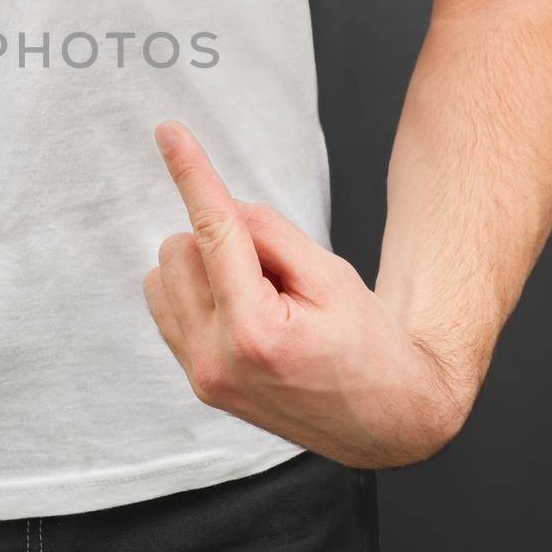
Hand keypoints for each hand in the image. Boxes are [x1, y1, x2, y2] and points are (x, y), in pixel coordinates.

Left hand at [143, 121, 467, 468]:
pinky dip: (196, 290)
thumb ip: (269, 234)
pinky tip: (240, 310)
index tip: (168, 132)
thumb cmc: (367, 342)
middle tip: (280, 275)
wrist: (384, 419)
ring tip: (263, 298)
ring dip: (206, 266)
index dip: (193, 175)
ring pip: (166, 273)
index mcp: (255, 332)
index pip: (214, 232)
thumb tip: (216, 208)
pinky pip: (166, 304)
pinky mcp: (194, 380)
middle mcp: (215, 359)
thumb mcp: (331, 274)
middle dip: (225, 240)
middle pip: (183, 246)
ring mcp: (200, 376)